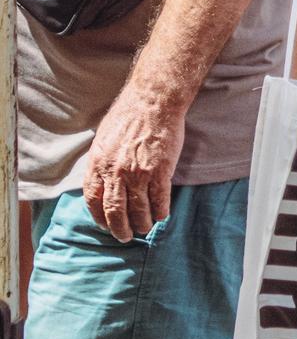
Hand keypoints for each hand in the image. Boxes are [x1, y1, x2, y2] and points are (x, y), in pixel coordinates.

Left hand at [81, 91, 184, 242]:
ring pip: (138, 209)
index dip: (100, 217)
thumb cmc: (128, 115)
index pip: (93, 200)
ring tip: (145, 228)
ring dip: (142, 223)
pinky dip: (160, 211)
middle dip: (120, 228)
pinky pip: (160, 199)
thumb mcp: (103, 139)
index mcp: (98, 165)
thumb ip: (102, 162)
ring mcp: (138, 173)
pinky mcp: (160, 171)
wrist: (153, 102)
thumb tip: (102, 179)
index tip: (106, 224)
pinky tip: (162, 216)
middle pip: (114, 211)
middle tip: (125, 236)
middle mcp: (115, 173)